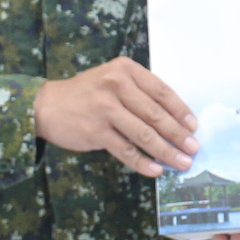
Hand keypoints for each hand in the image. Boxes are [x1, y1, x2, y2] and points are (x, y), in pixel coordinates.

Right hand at [34, 57, 196, 177]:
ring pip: (144, 135)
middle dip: (178, 135)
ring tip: (181, 163)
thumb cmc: (86, 93)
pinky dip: (143, 162)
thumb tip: (173, 122)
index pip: (161, 91)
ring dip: (166, 151)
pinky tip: (156, 169)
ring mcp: (105, 108)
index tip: (193, 126)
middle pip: (155, 114)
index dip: (180, 111)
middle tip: (193, 149)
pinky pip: (126, 150)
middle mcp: (116, 85)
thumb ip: (138, 93)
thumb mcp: (112, 80)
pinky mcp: (96, 131)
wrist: (46, 105)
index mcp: (125, 70)